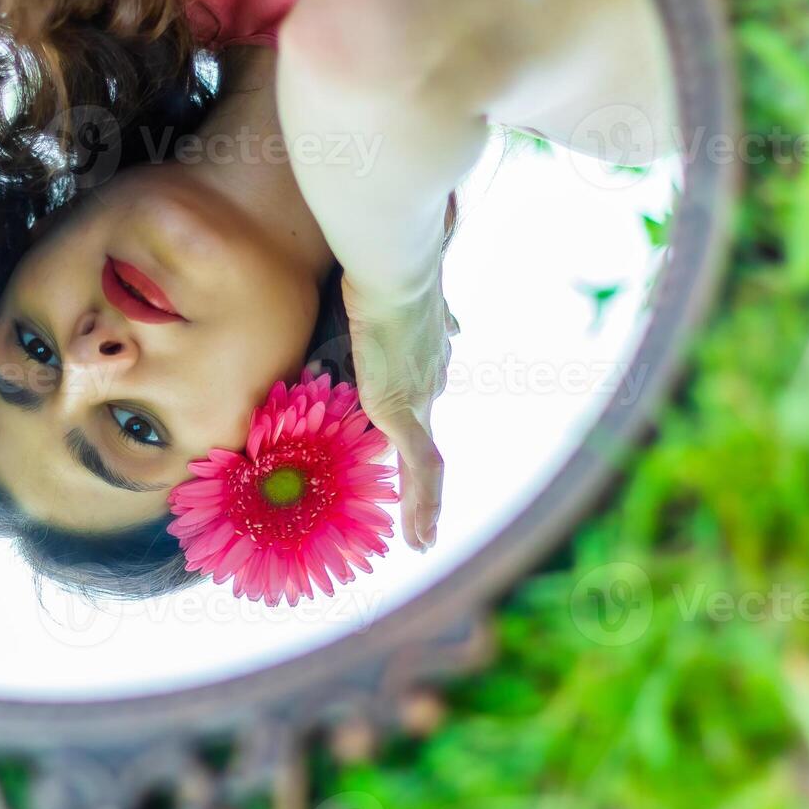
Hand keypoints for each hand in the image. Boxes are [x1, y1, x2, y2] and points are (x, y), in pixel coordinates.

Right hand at [340, 271, 457, 550]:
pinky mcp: (406, 413)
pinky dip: (423, 505)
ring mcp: (421, 398)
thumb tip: (415, 305)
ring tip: (419, 536)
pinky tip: (422, 538)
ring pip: (426, 462)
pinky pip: (421, 469)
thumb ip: (385, 301)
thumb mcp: (380, 287)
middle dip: (419, 473)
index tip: (405, 436)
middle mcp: (430, 380)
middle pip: (423, 434)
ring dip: (421, 501)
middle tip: (416, 510)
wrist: (393, 272)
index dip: (413, 420)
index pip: (419, 393)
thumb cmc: (378, 269)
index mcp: (426, 355)